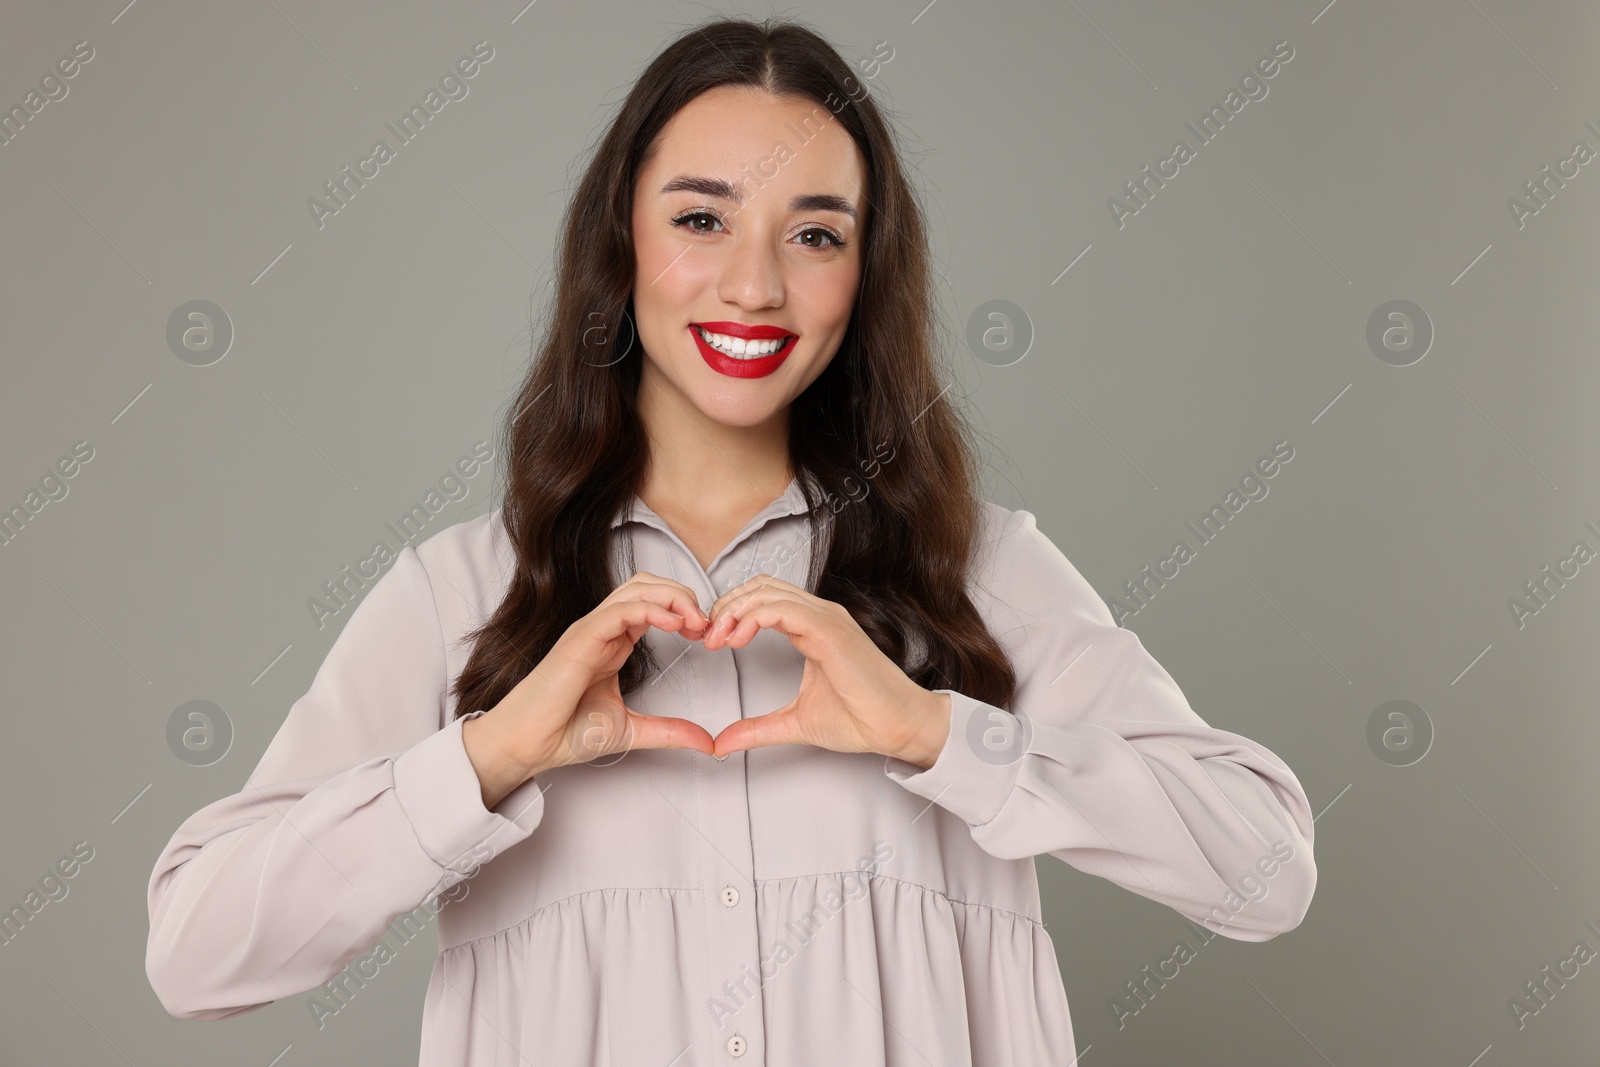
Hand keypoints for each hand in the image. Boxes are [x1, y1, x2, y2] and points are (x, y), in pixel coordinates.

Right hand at [466, 572, 718, 807]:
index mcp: (614, 642)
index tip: (708, 634)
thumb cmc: (565, 732)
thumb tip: (707, 742)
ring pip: (637, 589)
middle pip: (648, 585)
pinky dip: (651, 609)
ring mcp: (591, 630)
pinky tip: (674, 624)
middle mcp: (604, 629)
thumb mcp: (632, 730)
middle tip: (707, 625)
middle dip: (684, 596)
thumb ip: (670, 731)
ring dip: (674, 598)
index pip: (654, 604)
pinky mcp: (581, 638)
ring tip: (696, 622)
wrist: (528, 745)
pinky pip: (620, 610)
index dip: (686, 611)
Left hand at [701, 574, 950, 765]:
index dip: (732, 612)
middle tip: (707, 637)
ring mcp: (826, 619)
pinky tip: (739, 637)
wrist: (897, 728)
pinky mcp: (830, 630)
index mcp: (812, 628)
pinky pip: (784, 609)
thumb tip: (722, 742)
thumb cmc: (861, 719)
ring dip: (734, 610)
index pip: (763, 598)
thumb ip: (757, 729)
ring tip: (718, 638)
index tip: (712, 641)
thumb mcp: (794, 722)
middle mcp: (820, 615)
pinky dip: (754, 616)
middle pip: (760, 586)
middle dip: (727, 606)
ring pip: (768, 591)